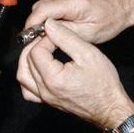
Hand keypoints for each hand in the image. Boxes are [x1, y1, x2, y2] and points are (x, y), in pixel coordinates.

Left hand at [17, 19, 133, 129]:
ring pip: (23, 77)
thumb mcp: (88, 53)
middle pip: (25, 62)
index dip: (45, 38)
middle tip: (48, 37)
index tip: (57, 33)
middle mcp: (45, 91)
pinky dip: (28, 76)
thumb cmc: (104, 83)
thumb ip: (66, 37)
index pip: (36, 51)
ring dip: (27, 60)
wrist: (111, 108)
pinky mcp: (49, 102)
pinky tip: (38, 68)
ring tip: (41, 48)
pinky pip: (28, 90)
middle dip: (34, 45)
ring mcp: (46, 98)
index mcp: (53, 79)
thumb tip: (49, 24)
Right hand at [24, 0, 133, 44]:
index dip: (31, 25)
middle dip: (37, 21)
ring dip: (45, 15)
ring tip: (54, 30)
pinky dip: (53, 8)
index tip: (27, 38)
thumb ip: (64, 33)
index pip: (42, 10)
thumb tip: (42, 35)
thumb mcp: (88, 34)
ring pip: (45, 0)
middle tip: (41, 38)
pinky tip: (62, 18)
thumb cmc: (111, 20)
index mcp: (75, 0)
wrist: (125, 4)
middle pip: (40, 5)